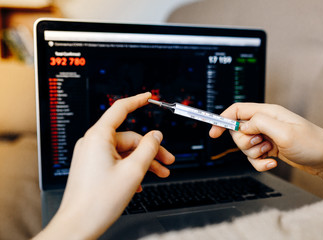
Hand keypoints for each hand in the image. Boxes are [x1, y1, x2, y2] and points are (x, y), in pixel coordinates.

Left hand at [34, 92, 174, 239]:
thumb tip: (156, 135)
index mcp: (99, 137)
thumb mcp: (133, 171)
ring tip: (159, 174)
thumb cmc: (99, 200)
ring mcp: (91, 156)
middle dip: (150, 150)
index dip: (137, 101)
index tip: (149, 96)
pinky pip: (116, 161)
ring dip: (143, 162)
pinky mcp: (92, 167)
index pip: (120, 109)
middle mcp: (93, 143)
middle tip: (167, 161)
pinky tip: (140, 183)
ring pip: (124, 152)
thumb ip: (149, 148)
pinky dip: (130, 169)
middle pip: (129, 138)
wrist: (79, 225)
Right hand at [209, 103, 322, 186]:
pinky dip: (260, 163)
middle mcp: (266, 123)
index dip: (222, 119)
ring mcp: (267, 136)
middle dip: (244, 143)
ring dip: (254, 154)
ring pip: (245, 146)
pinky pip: (254, 157)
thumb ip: (259, 124)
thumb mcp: (284, 132)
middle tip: (260, 144)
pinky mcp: (270, 148)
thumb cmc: (312, 144)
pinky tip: (273, 163)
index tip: (213, 132)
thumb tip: (242, 125)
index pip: (237, 110)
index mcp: (268, 113)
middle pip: (238, 131)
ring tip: (271, 153)